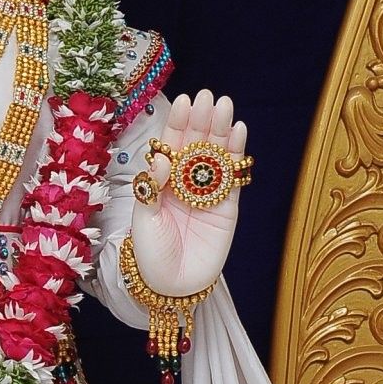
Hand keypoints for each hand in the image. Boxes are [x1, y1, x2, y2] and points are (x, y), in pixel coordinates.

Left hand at [128, 89, 248, 297]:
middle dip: (203, 120)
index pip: (171, 145)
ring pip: (216, 156)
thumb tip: (161, 156)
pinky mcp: (227, 206)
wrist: (172, 286)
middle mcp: (184, 183)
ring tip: (226, 107)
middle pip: (196, 144)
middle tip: (210, 97)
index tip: (185, 102)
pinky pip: (232, 177)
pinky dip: (236, 155)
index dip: (178, 124)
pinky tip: (239, 132)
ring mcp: (207, 193)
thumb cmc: (150, 254)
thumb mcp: (143, 220)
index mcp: (161, 181)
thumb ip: (152, 188)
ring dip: (222, 131)